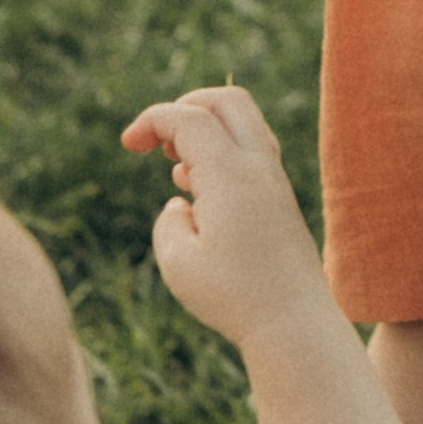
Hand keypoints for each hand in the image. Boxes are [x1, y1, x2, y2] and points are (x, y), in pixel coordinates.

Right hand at [125, 87, 330, 350]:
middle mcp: (259, 167)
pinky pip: (252, 150)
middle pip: (227, 100)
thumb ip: (169, 221)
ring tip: (180, 173)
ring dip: (206, 130)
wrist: (294, 323)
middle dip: (185, 106)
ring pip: (244, 123)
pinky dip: (223, 152)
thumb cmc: (234, 297)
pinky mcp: (280, 200)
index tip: (128, 145)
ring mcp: (275, 181)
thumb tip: (184, 203)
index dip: (152, 119)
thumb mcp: (178, 262)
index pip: (188, 117)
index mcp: (230, 175)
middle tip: (158, 141)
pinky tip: (203, 193)